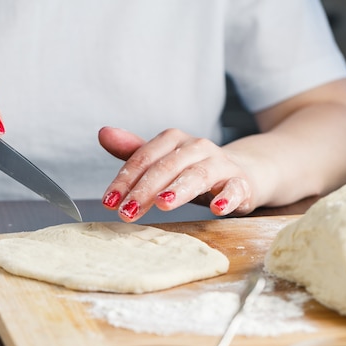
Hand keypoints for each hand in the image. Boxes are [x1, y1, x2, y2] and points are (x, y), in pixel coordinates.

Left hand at [99, 126, 253, 221]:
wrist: (243, 173)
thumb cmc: (193, 171)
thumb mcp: (162, 162)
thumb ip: (134, 152)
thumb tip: (103, 133)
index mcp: (174, 140)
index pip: (144, 158)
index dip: (124, 180)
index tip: (109, 202)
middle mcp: (197, 147)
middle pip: (167, 167)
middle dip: (145, 190)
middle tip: (126, 212)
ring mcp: (221, 164)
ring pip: (198, 175)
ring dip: (179, 190)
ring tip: (163, 204)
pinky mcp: (242, 183)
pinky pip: (235, 188)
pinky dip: (226, 198)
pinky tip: (217, 209)